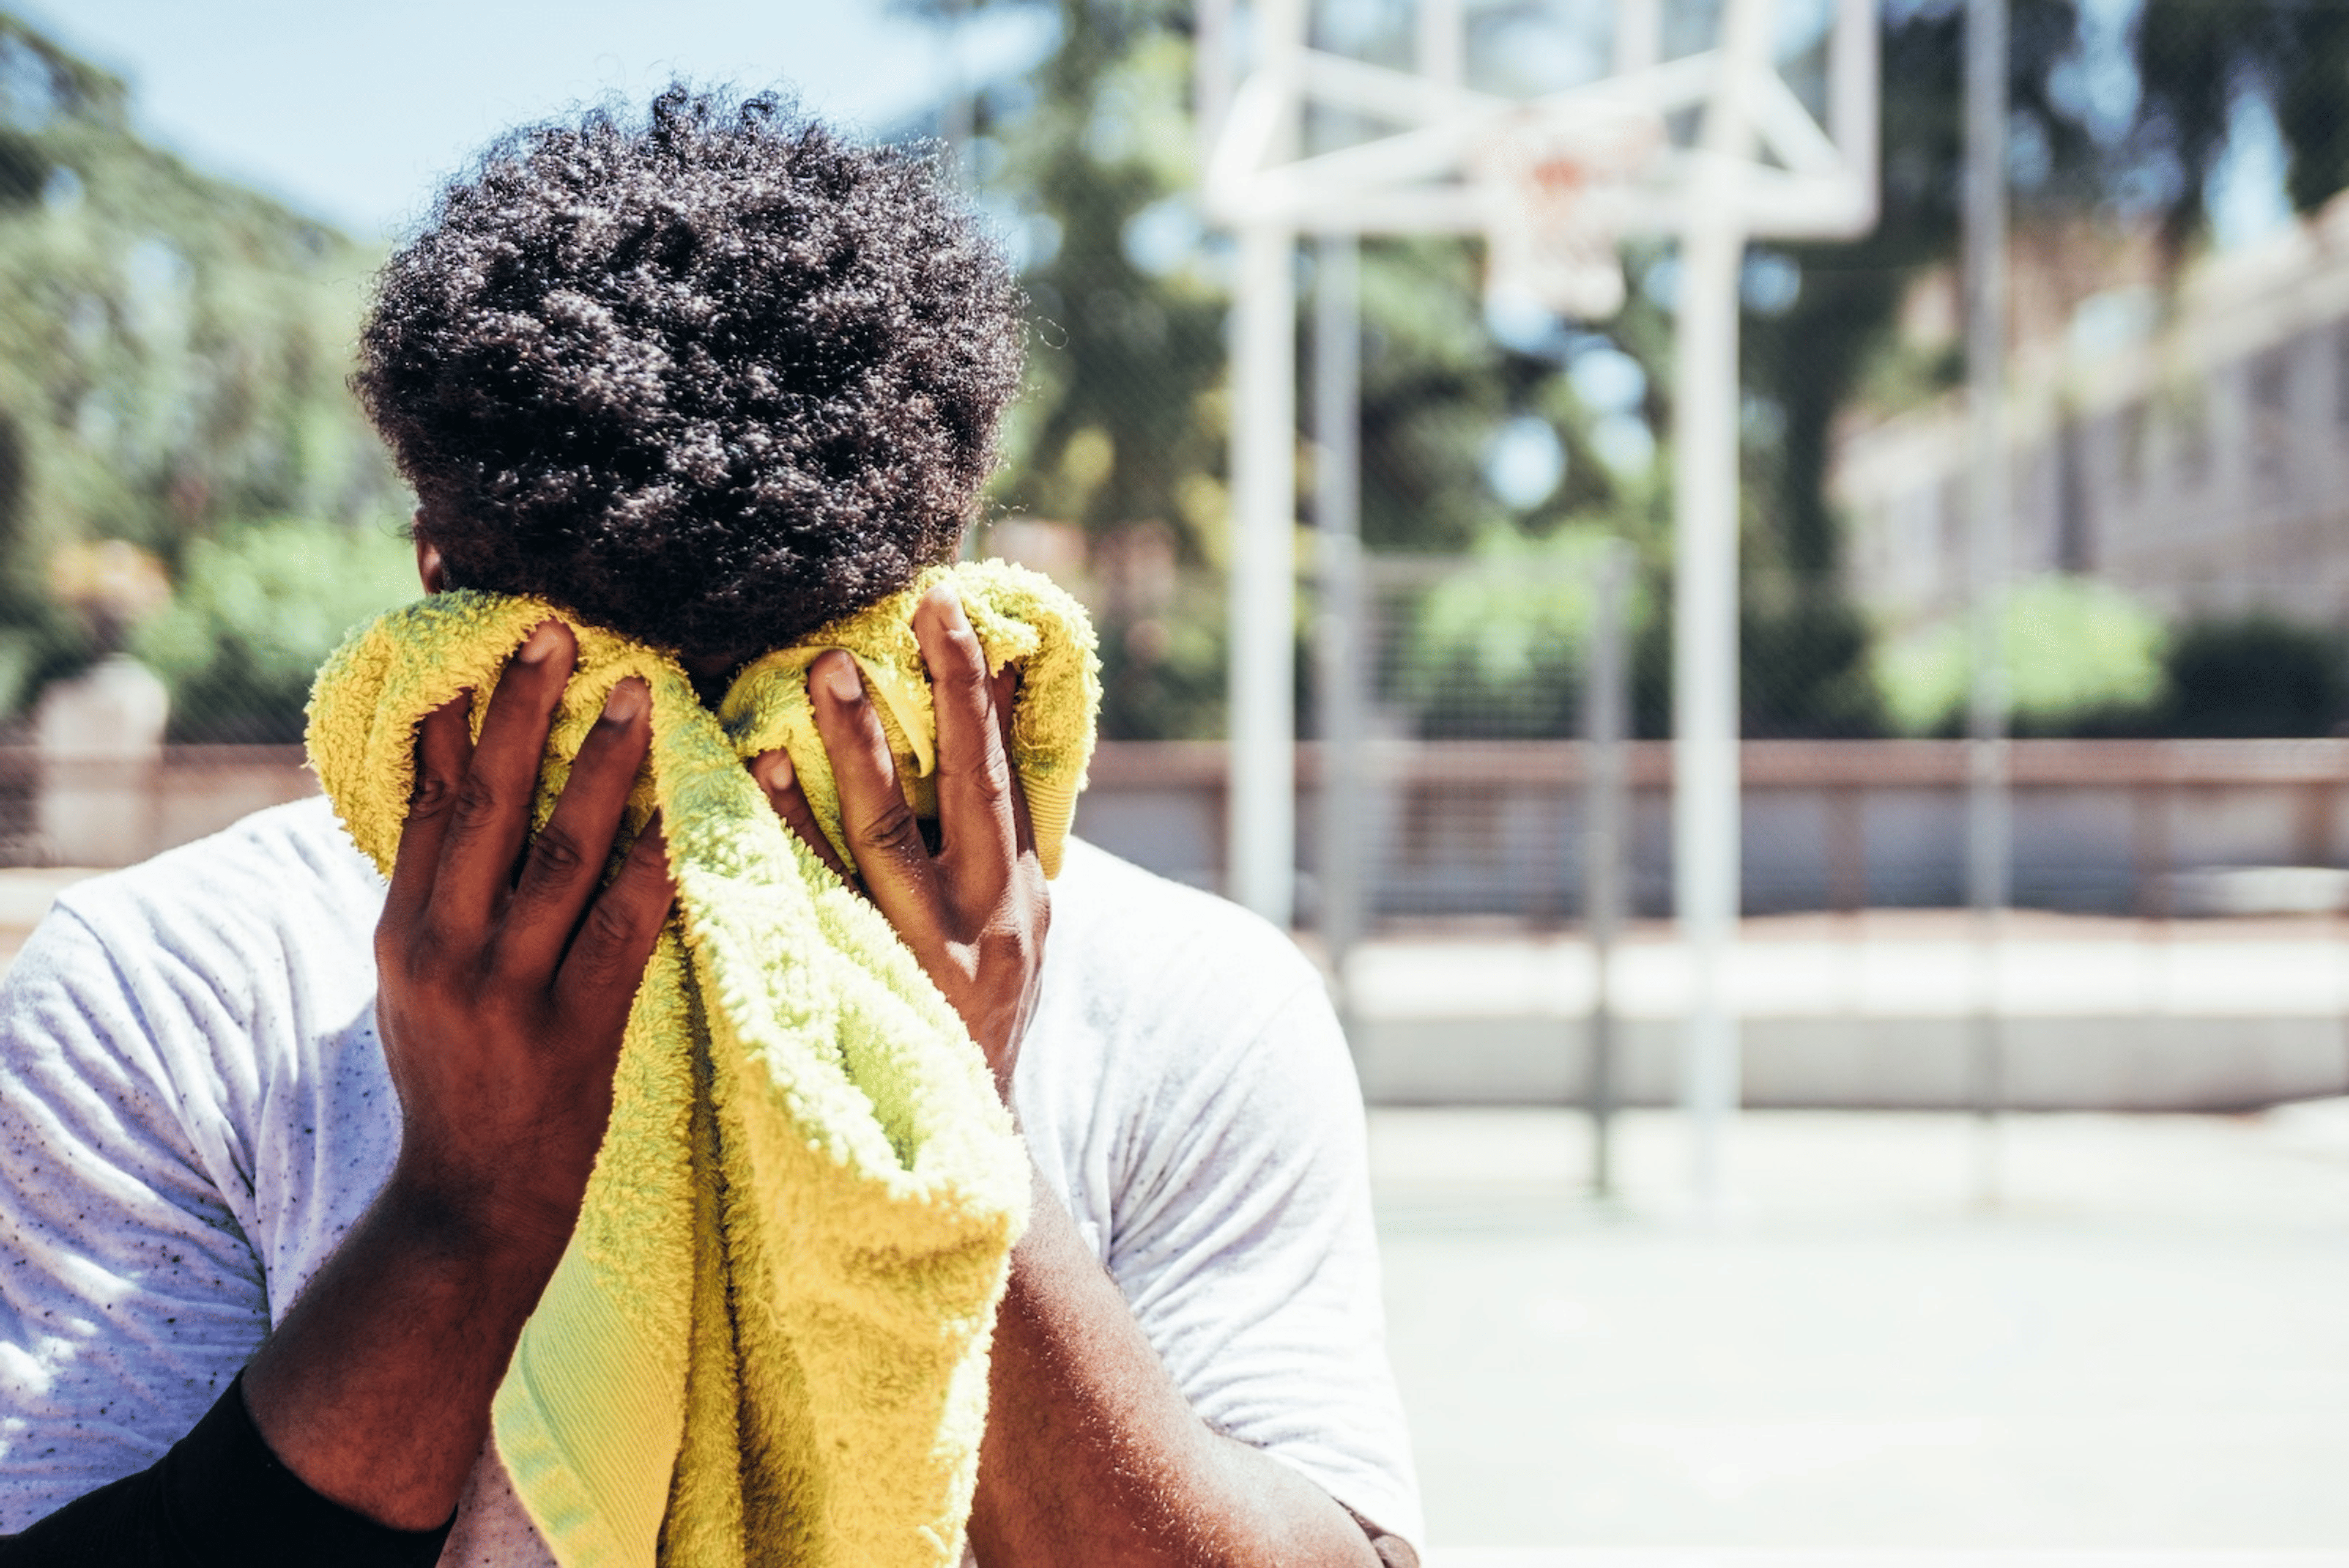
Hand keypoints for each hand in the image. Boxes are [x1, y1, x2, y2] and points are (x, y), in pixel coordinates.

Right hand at [373, 621, 674, 1254]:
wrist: (467, 1204)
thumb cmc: (455, 1074)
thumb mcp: (418, 978)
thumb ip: (440, 889)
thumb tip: (457, 780)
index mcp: (402, 929)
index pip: (427, 797)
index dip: (453, 712)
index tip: (475, 633)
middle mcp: (443, 950)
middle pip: (488, 806)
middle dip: (523, 713)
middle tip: (558, 629)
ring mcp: (507, 993)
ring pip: (560, 857)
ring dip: (601, 769)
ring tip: (638, 694)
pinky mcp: (573, 1032)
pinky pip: (623, 931)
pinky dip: (654, 867)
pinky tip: (682, 813)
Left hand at [752, 585, 1046, 1097]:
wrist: (955, 1151)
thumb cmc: (973, 1019)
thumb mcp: (1011, 933)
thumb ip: (992, 841)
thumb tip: (980, 728)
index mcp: (1024, 895)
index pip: (1008, 773)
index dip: (982, 691)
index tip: (954, 610)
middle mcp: (986, 919)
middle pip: (967, 787)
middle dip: (944, 696)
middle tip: (911, 613)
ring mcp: (923, 955)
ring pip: (889, 836)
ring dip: (856, 749)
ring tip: (822, 672)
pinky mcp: (860, 989)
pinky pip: (816, 897)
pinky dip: (787, 831)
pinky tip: (756, 776)